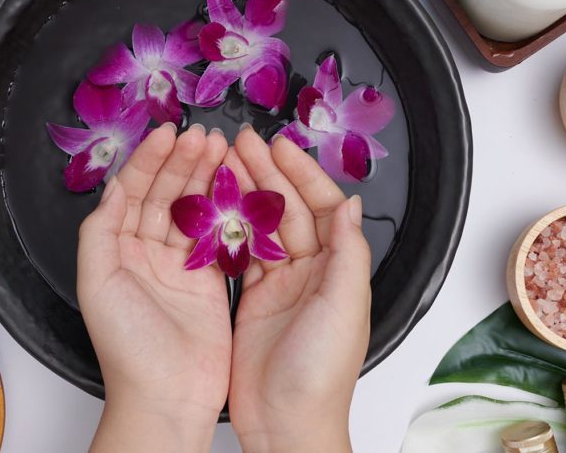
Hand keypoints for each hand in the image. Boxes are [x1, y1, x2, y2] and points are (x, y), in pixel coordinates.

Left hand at [77, 123, 231, 452]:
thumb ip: (100, 230)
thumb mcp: (96, 283)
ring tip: (222, 149)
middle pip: (165, 194)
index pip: (132, 192)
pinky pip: (217, 236)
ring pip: (193, 210)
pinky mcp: (208, 282)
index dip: (149, 160)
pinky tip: (235, 186)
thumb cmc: (126, 348)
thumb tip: (114, 188)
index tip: (169, 133)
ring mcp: (179, 267)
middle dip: (183, 162)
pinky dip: (226, 210)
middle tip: (205, 135)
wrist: (167, 397)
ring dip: (205, 178)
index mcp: (116, 251)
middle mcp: (146, 254)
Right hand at [227, 127, 371, 452]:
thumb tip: (352, 203)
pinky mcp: (254, 302)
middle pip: (289, 210)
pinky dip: (228, 228)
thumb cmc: (321, 373)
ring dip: (245, 194)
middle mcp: (312, 273)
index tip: (278, 146)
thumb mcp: (344, 307)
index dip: (301, 174)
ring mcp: (281, 286)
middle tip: (241, 142)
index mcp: (338, 270)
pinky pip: (241, 254)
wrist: (287, 423)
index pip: (322, 207)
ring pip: (262, 227)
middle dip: (267, 173)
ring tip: (223, 163)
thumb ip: (349, 253)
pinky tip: (213, 207)